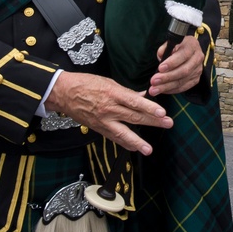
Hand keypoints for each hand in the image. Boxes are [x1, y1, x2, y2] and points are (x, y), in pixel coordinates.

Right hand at [44, 71, 171, 154]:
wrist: (64, 93)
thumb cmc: (86, 83)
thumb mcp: (108, 82)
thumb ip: (127, 91)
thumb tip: (143, 95)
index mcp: (113, 93)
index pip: (135, 102)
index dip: (149, 108)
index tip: (162, 112)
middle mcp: (109, 109)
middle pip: (134, 117)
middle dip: (153, 121)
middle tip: (168, 124)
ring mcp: (103, 121)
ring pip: (123, 133)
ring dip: (138, 142)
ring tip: (149, 149)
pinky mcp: (98, 128)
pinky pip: (113, 137)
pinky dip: (124, 143)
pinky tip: (134, 148)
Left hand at [148, 34, 203, 96]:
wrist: (187, 51)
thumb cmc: (176, 47)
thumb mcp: (170, 43)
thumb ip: (164, 50)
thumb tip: (160, 59)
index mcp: (191, 45)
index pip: (183, 55)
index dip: (172, 63)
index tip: (160, 68)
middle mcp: (198, 58)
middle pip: (184, 71)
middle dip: (167, 77)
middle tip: (154, 81)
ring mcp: (198, 69)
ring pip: (183, 81)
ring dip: (167, 86)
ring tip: (154, 90)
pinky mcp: (196, 79)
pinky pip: (184, 87)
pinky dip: (172, 90)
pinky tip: (162, 90)